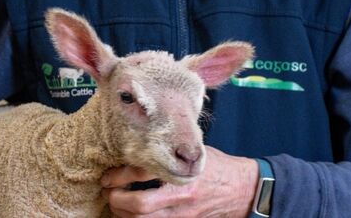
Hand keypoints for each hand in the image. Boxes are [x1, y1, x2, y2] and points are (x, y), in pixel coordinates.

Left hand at [100, 146, 258, 217]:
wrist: (242, 189)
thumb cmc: (217, 166)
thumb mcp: (196, 151)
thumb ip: (171, 149)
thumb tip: (138, 140)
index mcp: (183, 170)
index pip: (143, 172)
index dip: (120, 175)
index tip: (108, 175)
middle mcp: (182, 193)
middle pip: (140, 204)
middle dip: (117, 200)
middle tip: (108, 192)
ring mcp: (183, 213)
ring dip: (124, 215)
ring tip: (116, 204)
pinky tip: (131, 214)